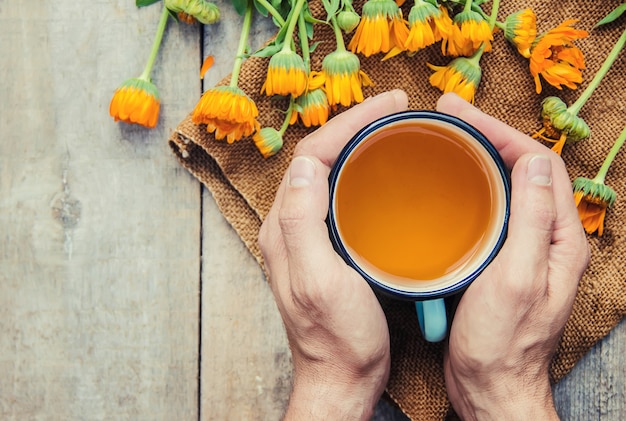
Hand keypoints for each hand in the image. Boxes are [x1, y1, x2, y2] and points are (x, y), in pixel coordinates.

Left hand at [259, 90, 408, 419]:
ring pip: (329, 173)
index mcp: (286, 227)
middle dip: (355, 125)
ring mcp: (309, 236)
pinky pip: (340, 196)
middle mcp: (291, 226)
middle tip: (395, 109)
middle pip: (319, 157)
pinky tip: (385, 175)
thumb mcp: (320, 281)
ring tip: (392, 129)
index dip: (349, 123)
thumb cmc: (336, 339)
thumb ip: (303, 222)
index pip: (312, 155)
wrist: (342, 377)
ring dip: (358, 144)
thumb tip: (306, 163)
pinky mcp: (328, 248)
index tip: (389, 106)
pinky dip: (362, 174)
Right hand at [436, 93, 589, 419]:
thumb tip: (534, 162)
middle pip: (523, 170)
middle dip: (487, 137)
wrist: (490, 385)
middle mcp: (546, 238)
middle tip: (448, 116)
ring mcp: (522, 249)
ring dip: (477, 158)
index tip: (464, 116)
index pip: (539, 165)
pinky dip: (468, 188)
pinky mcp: (498, 260)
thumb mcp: (519, 278)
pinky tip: (446, 186)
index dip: (503, 134)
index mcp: (559, 238)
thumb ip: (532, 220)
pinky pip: (489, 211)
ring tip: (445, 138)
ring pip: (504, 187)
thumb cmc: (502, 342)